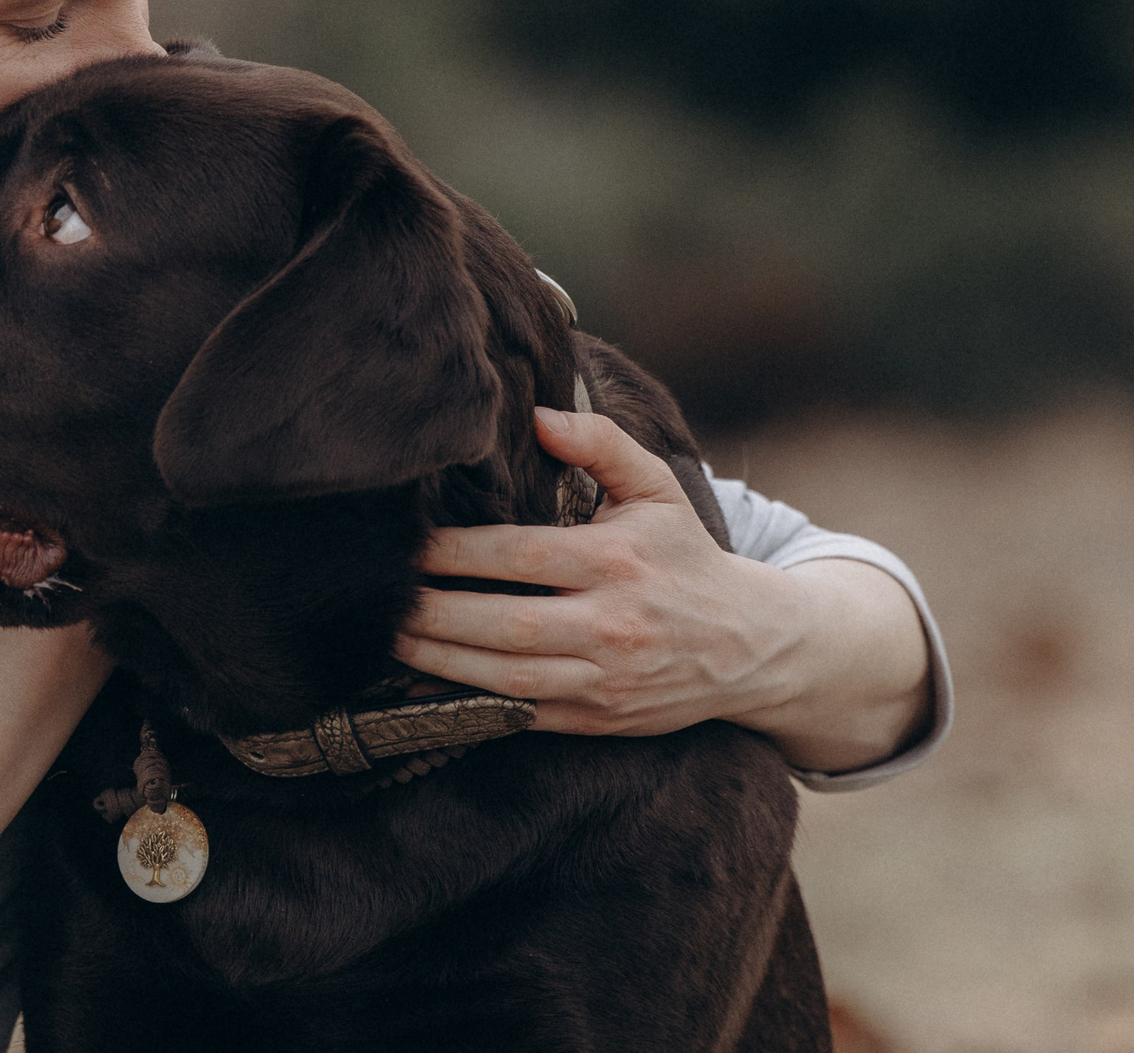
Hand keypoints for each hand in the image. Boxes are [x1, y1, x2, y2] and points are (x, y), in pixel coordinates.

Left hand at [392, 408, 931, 769]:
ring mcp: (606, 679)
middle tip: (380, 600)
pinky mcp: (600, 720)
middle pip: (504, 625)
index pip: (520, 556)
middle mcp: (612, 624)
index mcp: (619, 561)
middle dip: (434, 614)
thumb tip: (538, 415)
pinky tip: (425, 685)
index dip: (456, 553)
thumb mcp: (656, 487)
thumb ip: (599, 444)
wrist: (753, 645)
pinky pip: (524, 716)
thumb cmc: (687, 556)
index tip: (409, 547)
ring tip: (390, 639)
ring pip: (508, 679)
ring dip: (439, 662)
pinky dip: (471, 704)